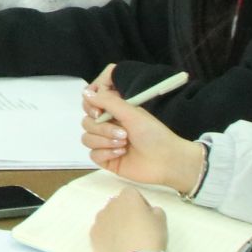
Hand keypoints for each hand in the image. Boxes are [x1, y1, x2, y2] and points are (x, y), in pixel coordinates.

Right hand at [81, 76, 206, 191]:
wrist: (167, 160)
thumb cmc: (153, 134)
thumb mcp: (131, 113)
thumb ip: (107, 101)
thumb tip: (84, 90)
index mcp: (114, 114)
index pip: (90, 108)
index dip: (90, 110)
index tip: (98, 113)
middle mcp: (108, 128)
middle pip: (87, 124)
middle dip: (103, 129)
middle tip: (124, 134)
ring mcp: (106, 145)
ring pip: (87, 139)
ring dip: (105, 141)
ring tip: (124, 145)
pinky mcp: (107, 161)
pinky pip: (93, 155)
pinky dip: (105, 153)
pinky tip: (121, 154)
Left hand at [90, 190, 168, 251]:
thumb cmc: (151, 237)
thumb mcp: (162, 221)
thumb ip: (155, 210)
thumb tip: (149, 211)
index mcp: (127, 198)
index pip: (132, 193)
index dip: (140, 203)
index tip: (146, 215)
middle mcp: (110, 205)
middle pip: (118, 204)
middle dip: (126, 212)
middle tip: (137, 228)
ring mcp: (99, 219)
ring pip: (107, 217)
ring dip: (115, 224)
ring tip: (127, 239)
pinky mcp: (92, 234)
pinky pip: (100, 231)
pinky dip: (107, 236)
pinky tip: (117, 246)